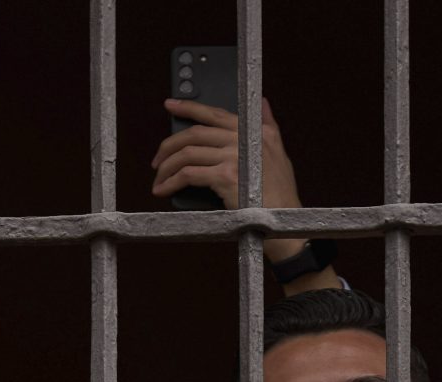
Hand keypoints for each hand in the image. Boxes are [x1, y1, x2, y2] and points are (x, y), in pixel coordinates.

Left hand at [152, 98, 299, 211]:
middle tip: (157, 159)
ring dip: (166, 167)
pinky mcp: (225, 177)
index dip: (190, 107)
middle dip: (169, 145)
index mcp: (252, 129)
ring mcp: (234, 156)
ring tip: (158, 178)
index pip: (215, 114)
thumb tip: (263, 103)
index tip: (170, 105)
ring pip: (188, 154)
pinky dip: (171, 182)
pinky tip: (164, 190)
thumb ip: (267, 124)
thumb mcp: (279, 151)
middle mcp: (242, 138)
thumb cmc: (280, 191)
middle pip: (195, 134)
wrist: (284, 217)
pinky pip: (188, 175)